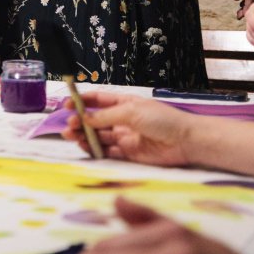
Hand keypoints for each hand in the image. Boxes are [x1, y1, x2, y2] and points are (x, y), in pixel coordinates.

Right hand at [61, 91, 191, 166]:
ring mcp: (124, 136)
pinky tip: (86, 147)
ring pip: (98, 136)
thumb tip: (84, 118)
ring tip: (72, 137)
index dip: (82, 101)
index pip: (98, 100)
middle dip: (80, 122)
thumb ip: (106, 116)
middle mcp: (121, 119)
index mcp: (123, 103)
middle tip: (69, 126)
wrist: (186, 141)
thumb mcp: (131, 111)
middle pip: (95, 120)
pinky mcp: (128, 153)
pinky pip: (107, 151)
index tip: (67, 105)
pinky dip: (95, 150)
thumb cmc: (162, 119)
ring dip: (84, 136)